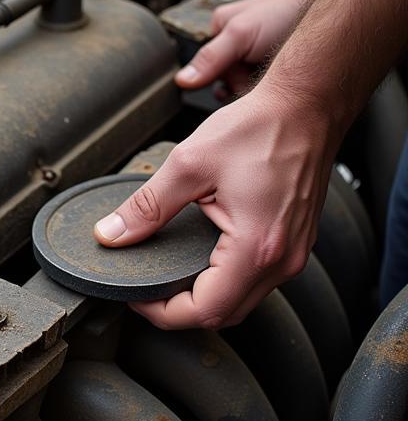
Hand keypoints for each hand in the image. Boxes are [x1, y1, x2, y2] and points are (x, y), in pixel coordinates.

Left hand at [93, 80, 336, 328]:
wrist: (308, 106)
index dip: (163, 313)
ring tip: (168, 278)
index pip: (206, 311)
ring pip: (242, 301)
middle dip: (179, 311)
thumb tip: (111, 234)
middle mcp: (282, 260)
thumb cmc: (261, 128)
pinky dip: (225, 281)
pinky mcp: (295, 243)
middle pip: (224, 315)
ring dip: (204, 297)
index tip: (136, 297)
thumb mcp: (189, 164)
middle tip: (147, 292)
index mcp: (256, 247)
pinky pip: (257, 280)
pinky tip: (202, 261)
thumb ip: (146, 206)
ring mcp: (293, 253)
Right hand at [176, 0, 309, 95]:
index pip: (207, 71)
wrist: (334, 8)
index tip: (242, 78)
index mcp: (218, 30)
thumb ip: (211, 58)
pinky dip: (274, 87)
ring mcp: (254, 55)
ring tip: (278, 71)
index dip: (225, 80)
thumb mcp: (242, 34)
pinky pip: (264, 87)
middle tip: (263, 71)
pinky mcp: (273, 65)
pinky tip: (285, 76)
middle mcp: (234, 43)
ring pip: (245, 86)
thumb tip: (183, 80)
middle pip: (227, 81)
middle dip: (244, 83)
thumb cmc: (290, 9)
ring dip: (261, 86)